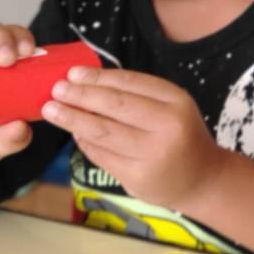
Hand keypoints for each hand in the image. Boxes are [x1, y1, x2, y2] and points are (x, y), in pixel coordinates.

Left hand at [41, 66, 225, 208]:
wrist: (202, 180)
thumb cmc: (182, 136)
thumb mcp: (172, 107)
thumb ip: (138, 95)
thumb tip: (87, 82)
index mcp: (176, 102)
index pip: (129, 83)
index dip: (97, 77)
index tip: (72, 73)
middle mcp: (166, 127)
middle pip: (114, 106)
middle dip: (80, 95)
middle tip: (55, 90)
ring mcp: (151, 155)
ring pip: (103, 132)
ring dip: (73, 119)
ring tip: (51, 110)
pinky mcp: (137, 178)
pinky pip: (102, 155)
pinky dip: (84, 142)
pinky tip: (75, 132)